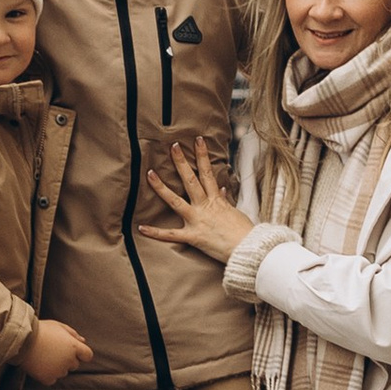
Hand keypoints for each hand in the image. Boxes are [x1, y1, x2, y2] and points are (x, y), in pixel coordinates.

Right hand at [21, 317, 93, 388]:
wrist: (21, 340)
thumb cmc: (40, 330)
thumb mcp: (58, 326)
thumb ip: (73, 333)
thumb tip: (83, 340)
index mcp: (74, 346)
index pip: (87, 355)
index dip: (81, 353)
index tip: (72, 350)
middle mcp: (69, 360)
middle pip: (74, 364)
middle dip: (67, 359)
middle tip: (53, 351)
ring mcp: (59, 371)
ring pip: (63, 372)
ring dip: (57, 367)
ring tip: (44, 356)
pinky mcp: (48, 378)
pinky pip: (52, 379)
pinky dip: (47, 374)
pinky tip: (40, 365)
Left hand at [141, 133, 253, 260]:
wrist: (249, 249)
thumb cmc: (245, 233)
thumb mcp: (236, 212)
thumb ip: (225, 201)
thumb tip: (222, 190)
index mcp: (216, 200)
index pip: (208, 173)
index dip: (202, 155)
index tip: (198, 140)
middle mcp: (205, 206)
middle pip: (191, 180)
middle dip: (181, 162)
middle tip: (173, 147)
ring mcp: (197, 220)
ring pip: (176, 201)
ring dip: (161, 187)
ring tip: (149, 174)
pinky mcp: (193, 237)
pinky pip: (171, 235)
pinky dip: (156, 233)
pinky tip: (141, 228)